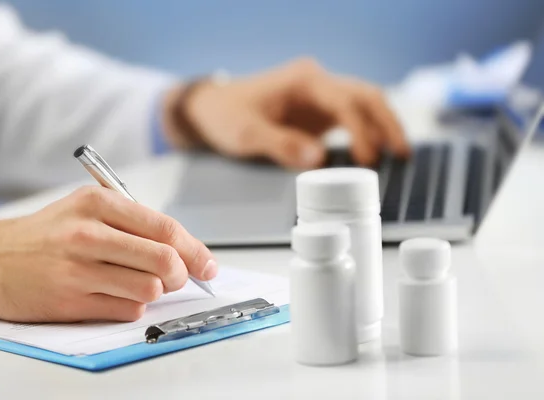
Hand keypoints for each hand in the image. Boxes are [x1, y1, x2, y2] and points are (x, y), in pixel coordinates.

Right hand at [0, 187, 216, 321]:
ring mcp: (78, 269)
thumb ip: (134, 223)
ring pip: (149, 289)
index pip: (166, 228)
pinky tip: (114, 296)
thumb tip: (184, 248)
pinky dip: (132, 306)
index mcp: (99, 204)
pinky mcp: (69, 301)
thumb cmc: (47, 233)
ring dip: (154, 292)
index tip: (207, 265)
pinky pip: (127, 310)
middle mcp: (89, 233)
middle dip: (180, 274)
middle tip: (176, 278)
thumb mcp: (87, 208)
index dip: (195, 250)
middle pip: (164, 260)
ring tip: (139, 284)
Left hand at [164, 58, 409, 167]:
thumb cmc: (225, 116)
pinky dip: (368, 131)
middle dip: (387, 123)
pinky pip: (351, 116)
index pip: (345, 101)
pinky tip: (377, 151)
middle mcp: (316, 82)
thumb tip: (317, 159)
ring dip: (383, 125)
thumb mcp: (246, 133)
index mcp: (302, 80)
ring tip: (400, 154)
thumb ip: (280, 144)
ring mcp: (319, 95)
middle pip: (366, 95)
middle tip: (402, 154)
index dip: (361, 130)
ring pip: (364, 103)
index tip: (367, 159)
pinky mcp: (317, 109)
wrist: (210, 108)